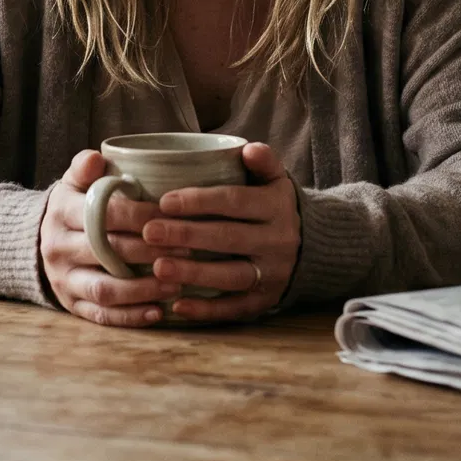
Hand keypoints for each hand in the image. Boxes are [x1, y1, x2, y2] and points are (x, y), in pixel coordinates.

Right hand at [39, 149, 187, 326]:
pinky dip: (130, 317)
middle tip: (187, 250)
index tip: (172, 217)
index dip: (141, 217)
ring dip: (143, 289)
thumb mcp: (74, 182)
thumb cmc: (75, 206)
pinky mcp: (72, 304)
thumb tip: (96, 158)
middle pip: (107, 253)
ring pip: (105, 289)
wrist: (42, 239)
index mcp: (61, 212)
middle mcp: (58, 248)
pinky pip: (101, 315)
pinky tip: (158, 311)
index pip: (104, 215)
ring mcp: (64, 279)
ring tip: (177, 284)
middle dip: (150, 252)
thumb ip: (85, 167)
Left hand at [142, 142, 299, 323]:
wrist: (312, 246)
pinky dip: (206, 311)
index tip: (164, 201)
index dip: (199, 201)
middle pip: (228, 238)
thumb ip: (264, 162)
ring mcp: (272, 274)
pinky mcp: (264, 301)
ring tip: (157, 267)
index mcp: (276, 207)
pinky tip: (177, 306)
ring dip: (193, 273)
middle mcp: (277, 241)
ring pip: (230, 276)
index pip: (234, 202)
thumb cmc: (274, 206)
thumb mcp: (276, 180)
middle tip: (149, 232)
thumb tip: (249, 149)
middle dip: (186, 235)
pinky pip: (234, 308)